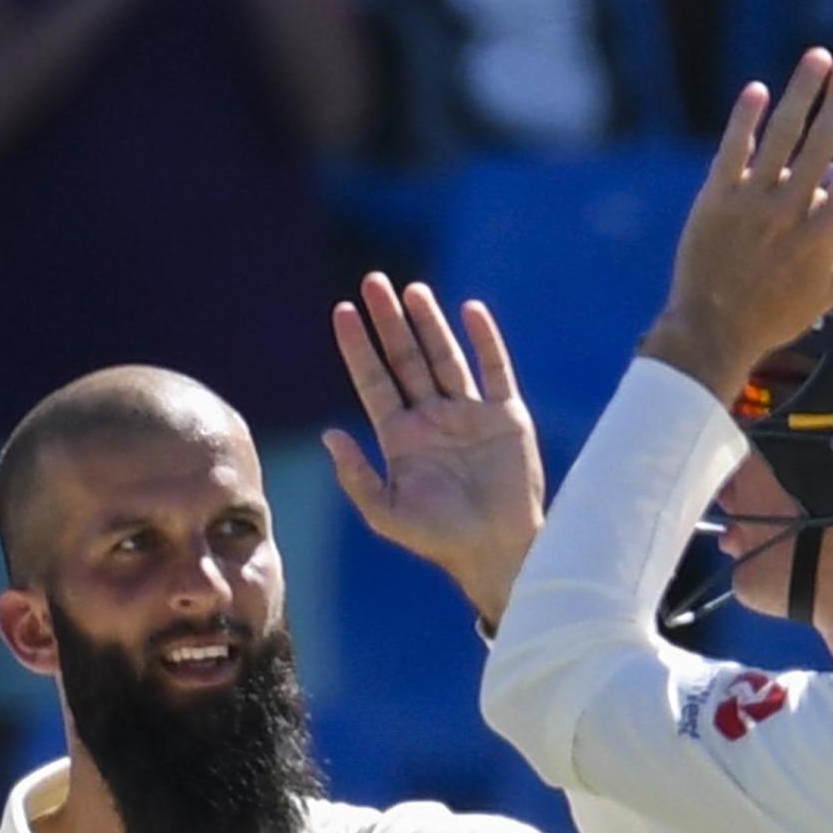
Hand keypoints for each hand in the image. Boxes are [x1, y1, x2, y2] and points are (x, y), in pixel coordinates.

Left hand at [326, 275, 544, 627]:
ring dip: (429, 323)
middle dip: (390, 322)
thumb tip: (326, 434)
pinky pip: (495, 368)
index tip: (343, 312)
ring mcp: (470, 414)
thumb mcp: (386, 513)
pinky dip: (484, 339)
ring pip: (445, 356)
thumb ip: (356, 475)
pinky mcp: (506, 416)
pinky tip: (470, 310)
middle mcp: (433, 419)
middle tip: (372, 281)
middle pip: (406, 359)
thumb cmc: (440, 539)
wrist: (497, 551)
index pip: (374, 381)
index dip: (359, 348)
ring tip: (411, 289)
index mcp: (401, 438)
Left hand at [644, 49, 832, 404]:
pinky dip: (745, 118)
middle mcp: (790, 212)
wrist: (711, 332)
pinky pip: (733, 149)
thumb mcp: (830, 291)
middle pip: (824, 142)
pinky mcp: (714, 199)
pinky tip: (759, 90)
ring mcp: (750, 203)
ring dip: (802, 92)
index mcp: (824, 235)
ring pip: (781, 136)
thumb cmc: (775, 316)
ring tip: (818, 57)